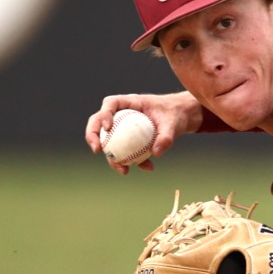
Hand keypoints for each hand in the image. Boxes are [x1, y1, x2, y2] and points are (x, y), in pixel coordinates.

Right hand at [83, 91, 204, 174]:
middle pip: (99, 121)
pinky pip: (126, 151)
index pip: (111, 103)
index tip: (107, 128)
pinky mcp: (129, 139)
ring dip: (112, 157)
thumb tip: (156, 153)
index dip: (104, 114)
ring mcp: (123, 126)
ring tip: (124, 170)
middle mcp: (122, 113)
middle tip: (97, 150)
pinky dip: (135, 161)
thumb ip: (166, 137)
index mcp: (130, 102)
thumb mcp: (174, 124)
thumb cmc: (175, 114)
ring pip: (109, 141)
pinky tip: (149, 168)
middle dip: (92, 135)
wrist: (180, 118)